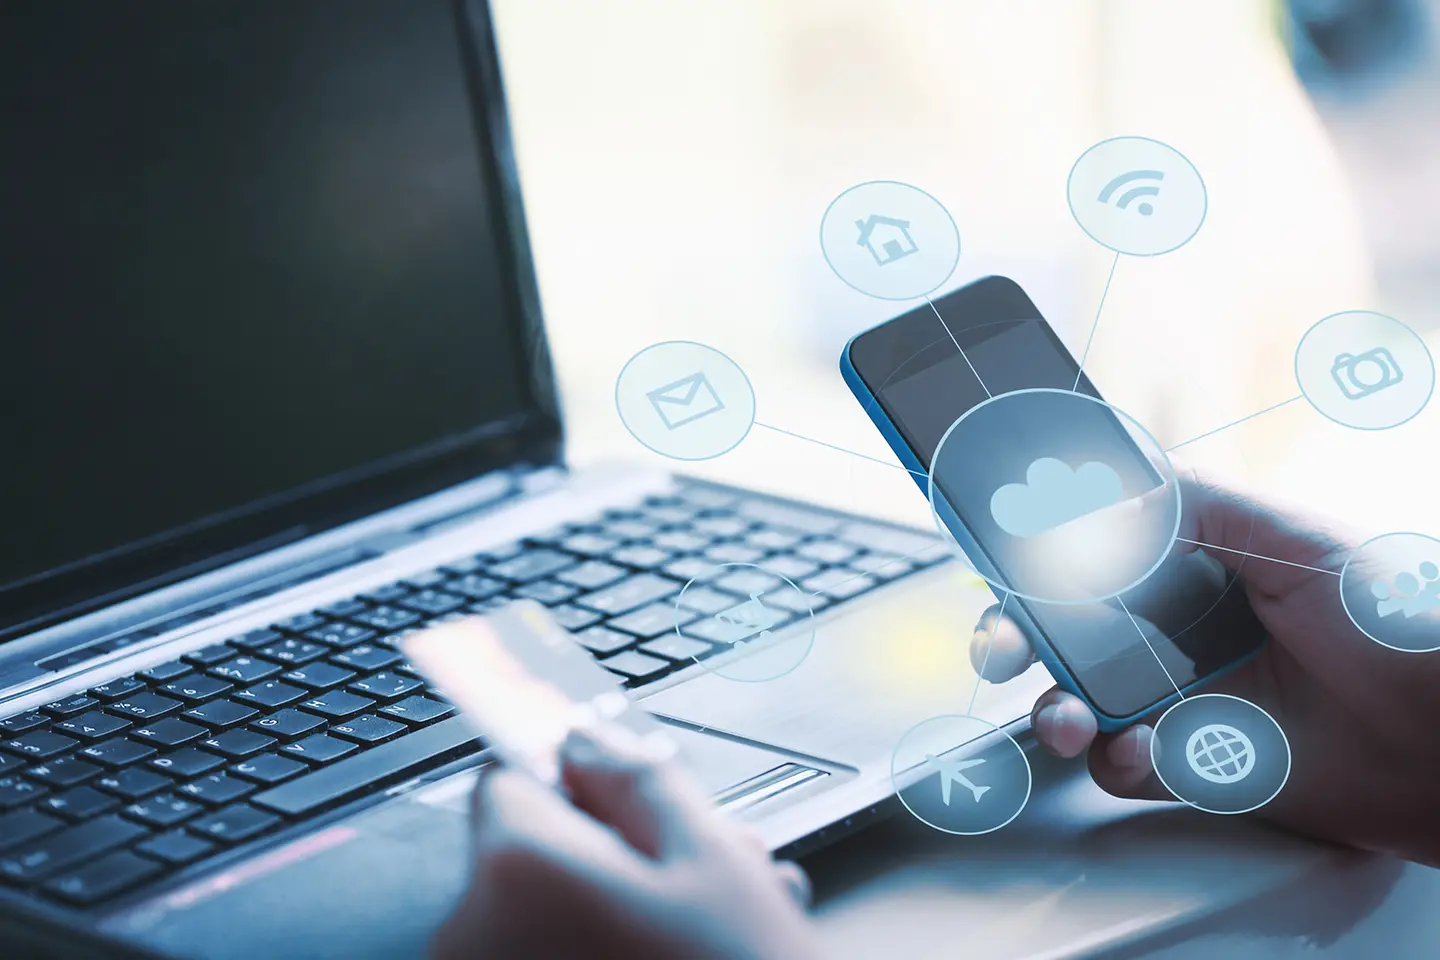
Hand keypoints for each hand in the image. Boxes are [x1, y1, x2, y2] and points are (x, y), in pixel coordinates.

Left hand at [433, 725, 821, 959]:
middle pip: (526, 852)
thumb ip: (636, 777)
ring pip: (539, 916)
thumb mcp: (712, 859)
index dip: (579, 790)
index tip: (626, 813)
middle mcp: (469, 935)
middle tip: (695, 882)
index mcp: (515, 867)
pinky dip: (588, 956)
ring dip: (611, 913)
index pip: (509, 777)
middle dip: (607, 856)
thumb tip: (586, 737)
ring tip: (701, 936)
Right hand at [973, 471, 1439, 865]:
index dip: (1036, 552)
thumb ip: (1191, 507)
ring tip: (1069, 715)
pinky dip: (1115, 760)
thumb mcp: (1294, 536)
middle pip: (1066, 626)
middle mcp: (1179, 626)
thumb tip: (1097, 498)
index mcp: (1196, 559)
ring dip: (1054, 706)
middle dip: (1017, 634)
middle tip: (1006, 645)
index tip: (998, 556)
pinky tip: (1144, 749)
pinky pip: (1121, 764)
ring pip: (1077, 698)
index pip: (1092, 545)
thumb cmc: (1406, 618)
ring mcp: (1184, 695)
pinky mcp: (1197, 764)